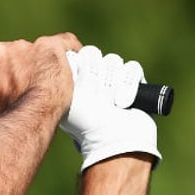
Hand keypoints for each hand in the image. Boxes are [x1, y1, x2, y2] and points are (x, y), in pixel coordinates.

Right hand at [0, 26, 79, 116]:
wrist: (36, 113)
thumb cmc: (11, 112)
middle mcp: (1, 50)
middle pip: (9, 49)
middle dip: (19, 62)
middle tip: (27, 83)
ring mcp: (26, 46)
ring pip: (36, 49)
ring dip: (42, 61)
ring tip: (48, 84)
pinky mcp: (50, 45)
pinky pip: (63, 41)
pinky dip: (68, 50)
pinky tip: (71, 61)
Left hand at [59, 46, 161, 170]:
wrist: (114, 140)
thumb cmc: (85, 123)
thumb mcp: (66, 99)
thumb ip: (59, 76)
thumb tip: (65, 56)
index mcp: (77, 78)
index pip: (78, 55)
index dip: (81, 69)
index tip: (81, 88)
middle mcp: (95, 75)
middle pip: (95, 54)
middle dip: (95, 76)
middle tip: (95, 97)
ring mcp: (116, 77)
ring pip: (113, 60)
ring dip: (111, 83)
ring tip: (110, 103)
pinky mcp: (135, 81)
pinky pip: (132, 68)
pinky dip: (128, 86)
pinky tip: (123, 103)